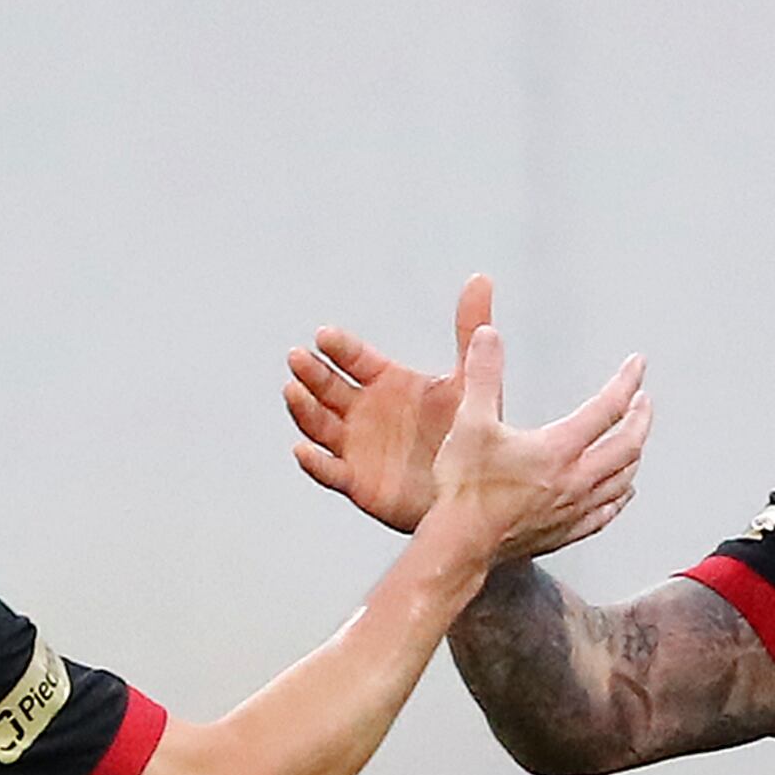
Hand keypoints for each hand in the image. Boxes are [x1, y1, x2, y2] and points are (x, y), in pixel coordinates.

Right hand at [287, 276, 484, 534]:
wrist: (470, 495)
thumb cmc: (466, 437)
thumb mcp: (468, 381)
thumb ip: (469, 331)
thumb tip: (481, 279)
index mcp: (385, 382)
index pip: (354, 358)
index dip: (339, 348)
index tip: (325, 336)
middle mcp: (363, 410)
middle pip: (327, 387)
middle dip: (311, 373)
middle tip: (297, 358)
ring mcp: (355, 446)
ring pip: (320, 424)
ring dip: (304, 409)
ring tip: (292, 392)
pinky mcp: (356, 481)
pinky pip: (330, 471)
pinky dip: (314, 463)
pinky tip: (302, 449)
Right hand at [414, 305, 649, 573]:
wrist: (460, 545)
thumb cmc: (464, 489)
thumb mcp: (469, 422)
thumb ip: (481, 375)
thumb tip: (488, 336)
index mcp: (558, 449)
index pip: (608, 408)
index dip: (626, 382)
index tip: (637, 366)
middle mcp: (575, 480)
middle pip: (627, 446)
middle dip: (641, 419)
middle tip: (644, 402)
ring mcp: (574, 510)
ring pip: (622, 480)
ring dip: (634, 456)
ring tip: (636, 442)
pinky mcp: (565, 533)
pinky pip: (605, 514)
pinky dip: (619, 498)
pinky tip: (620, 494)